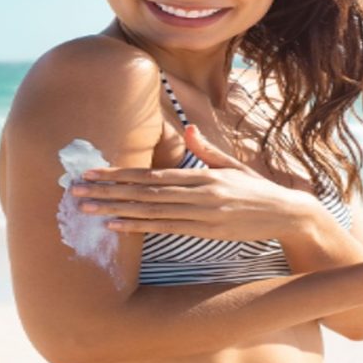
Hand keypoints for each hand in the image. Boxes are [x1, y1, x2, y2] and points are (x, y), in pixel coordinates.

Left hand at [72, 125, 320, 240]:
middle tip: (75, 188)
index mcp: (204, 175)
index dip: (120, 172)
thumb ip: (208, 151)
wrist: (287, 214)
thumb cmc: (257, 190)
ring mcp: (203, 215)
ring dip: (115, 209)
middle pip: (145, 190)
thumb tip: (190, 130)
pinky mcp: (206, 233)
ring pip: (150, 210)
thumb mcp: (234, 166)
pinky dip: (138, 227)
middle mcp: (200, 193)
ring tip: (86, 207)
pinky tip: (114, 225)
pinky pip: (166, 229)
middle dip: (108, 189)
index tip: (93, 171)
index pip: (153, 173)